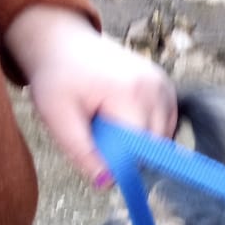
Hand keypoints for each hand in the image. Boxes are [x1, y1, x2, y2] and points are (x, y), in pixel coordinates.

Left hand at [4, 7, 176, 186]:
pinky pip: (166, 124)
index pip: (141, 150)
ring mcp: (165, 85)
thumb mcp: (57, 117)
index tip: (100, 156)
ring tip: (110, 119)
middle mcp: (157, 88)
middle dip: (129, 149)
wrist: (63, 42)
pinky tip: (124, 115)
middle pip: (154, 146)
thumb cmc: (58, 78)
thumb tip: (107, 183)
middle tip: (98, 130)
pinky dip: (148, 129)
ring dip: (139, 140)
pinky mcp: (167, 85)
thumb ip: (81, 151)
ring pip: (163, 138)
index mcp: (131, 94)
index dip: (121, 161)